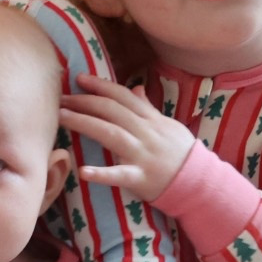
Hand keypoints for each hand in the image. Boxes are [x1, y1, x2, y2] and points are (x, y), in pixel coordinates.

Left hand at [59, 75, 198, 202]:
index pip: (123, 97)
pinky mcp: (142, 178)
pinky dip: (101, 174)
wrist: (200, 182)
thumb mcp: (168, 125)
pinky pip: (120, 176)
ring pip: (112, 134)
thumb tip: (136, 88)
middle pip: (113, 111)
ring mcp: (143, 155)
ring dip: (85, 124)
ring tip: (62, 118)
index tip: (79, 79)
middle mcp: (146, 133)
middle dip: (85, 102)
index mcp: (151, 120)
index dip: (101, 86)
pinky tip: (82, 172)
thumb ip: (148, 108)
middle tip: (60, 99)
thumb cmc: (181, 153)